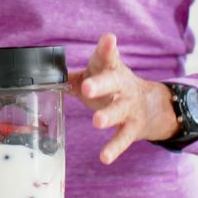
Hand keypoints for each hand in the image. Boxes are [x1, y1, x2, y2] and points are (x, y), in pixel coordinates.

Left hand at [68, 33, 179, 164]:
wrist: (150, 104)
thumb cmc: (111, 86)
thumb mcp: (96, 75)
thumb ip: (74, 76)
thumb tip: (47, 77)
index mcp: (110, 68)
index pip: (108, 56)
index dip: (107, 48)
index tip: (108, 39)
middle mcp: (122, 85)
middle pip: (112, 82)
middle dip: (100, 84)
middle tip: (87, 88)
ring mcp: (129, 106)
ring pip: (119, 110)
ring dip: (108, 115)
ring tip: (96, 121)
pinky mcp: (133, 126)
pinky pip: (123, 138)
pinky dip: (114, 148)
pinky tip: (104, 157)